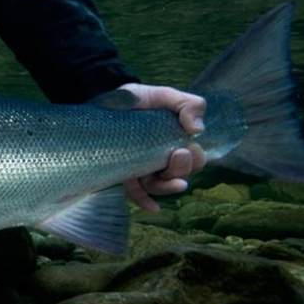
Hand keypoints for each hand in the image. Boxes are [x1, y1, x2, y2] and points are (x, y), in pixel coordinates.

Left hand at [118, 83, 207, 212]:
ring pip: (161, 185)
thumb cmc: (137, 100)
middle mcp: (161, 157)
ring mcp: (143, 166)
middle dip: (184, 167)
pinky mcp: (124, 172)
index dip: (196, 157)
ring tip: (175, 181)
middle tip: (178, 154)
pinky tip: (153, 208)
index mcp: (175, 140)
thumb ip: (187, 104)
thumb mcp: (163, 95)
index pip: (194, 157)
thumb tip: (198, 129)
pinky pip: (137, 192)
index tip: (188, 147)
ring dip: (169, 186)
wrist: (105, 102)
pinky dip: (145, 201)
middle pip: (180, 172)